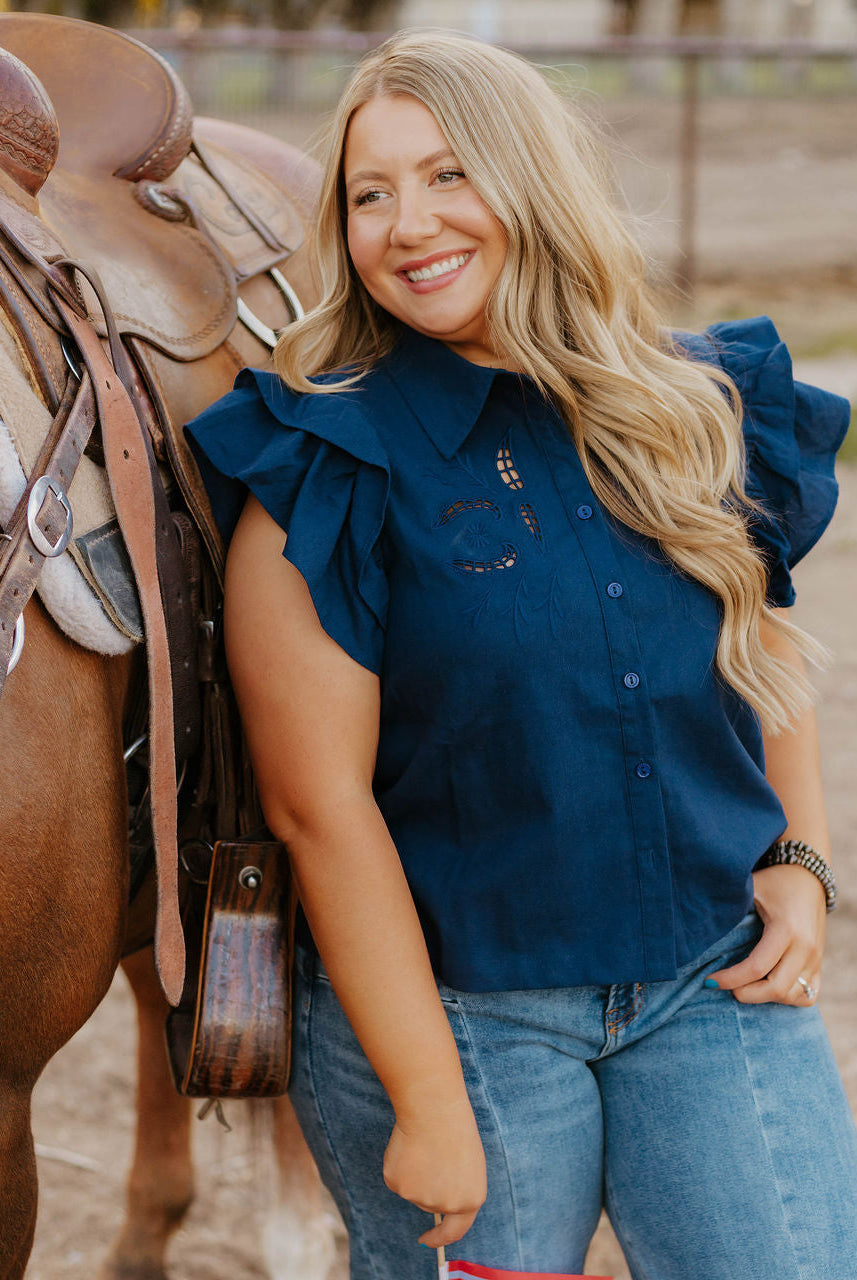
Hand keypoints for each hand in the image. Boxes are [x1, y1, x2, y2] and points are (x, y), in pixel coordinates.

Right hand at [382, 1093, 486, 1247]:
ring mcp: (420, 1198)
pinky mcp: (398, 1185)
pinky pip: (396, 1179)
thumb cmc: (455, 1128)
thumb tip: (438, 1199)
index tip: (426, 1239)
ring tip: (424, 1145)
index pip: (454, 1231)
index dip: (439, 1238)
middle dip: (429, 1185)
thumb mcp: (469, 1163)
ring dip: (415, 1172)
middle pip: (430, 1204)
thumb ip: (458, 1188)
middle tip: (431, 1154)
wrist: (434, 1110)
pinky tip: (408, 1146)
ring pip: (412, 1190)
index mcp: (470, 1201)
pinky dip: (399, 1164)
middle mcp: (445, 1206)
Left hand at [705, 863, 825, 1004]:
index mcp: (786, 929)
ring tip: (744, 986)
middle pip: (777, 989)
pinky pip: (808, 995)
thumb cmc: (774, 881)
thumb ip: (728, 905)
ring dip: (766, 997)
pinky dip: (788, 998)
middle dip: (747, 994)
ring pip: (793, 996)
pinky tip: (767, 988)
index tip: (711, 981)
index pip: (757, 967)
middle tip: (726, 987)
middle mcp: (805, 948)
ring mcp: (816, 958)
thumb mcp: (750, 887)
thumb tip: (696, 923)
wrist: (808, 876)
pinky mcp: (819, 964)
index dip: (731, 979)